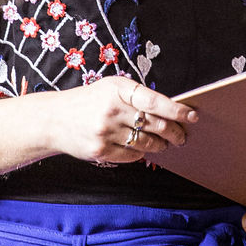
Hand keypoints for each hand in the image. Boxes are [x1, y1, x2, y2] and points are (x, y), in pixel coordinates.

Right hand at [48, 76, 194, 166]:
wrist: (53, 119)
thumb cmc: (88, 101)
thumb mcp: (110, 88)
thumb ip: (136, 97)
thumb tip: (171, 112)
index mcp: (118, 89)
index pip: (155, 101)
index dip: (177, 110)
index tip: (192, 116)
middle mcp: (112, 109)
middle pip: (155, 125)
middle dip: (174, 132)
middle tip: (182, 136)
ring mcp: (105, 131)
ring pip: (146, 143)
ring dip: (160, 145)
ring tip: (163, 143)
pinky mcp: (100, 150)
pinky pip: (132, 156)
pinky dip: (141, 154)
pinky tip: (140, 149)